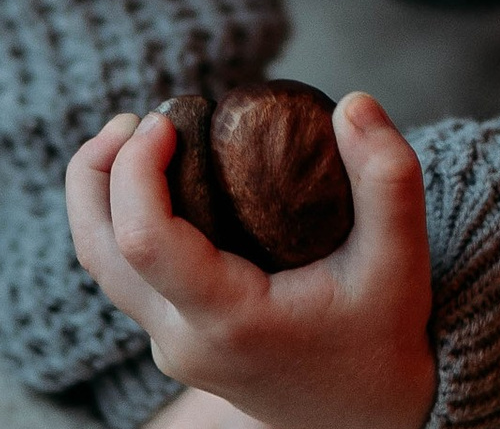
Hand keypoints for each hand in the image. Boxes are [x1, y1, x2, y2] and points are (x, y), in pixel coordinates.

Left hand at [69, 95, 435, 428]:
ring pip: (103, 264)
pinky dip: (125, 215)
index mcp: (230, 321)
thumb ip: (387, 177)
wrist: (367, 417)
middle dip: (96, 173)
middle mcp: (185, 340)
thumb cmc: (383, 335)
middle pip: (100, 252)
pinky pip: (126, 272)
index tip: (168, 116)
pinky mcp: (176, 337)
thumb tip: (353, 102)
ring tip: (135, 132)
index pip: (145, 242)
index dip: (137, 169)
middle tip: (132, 117)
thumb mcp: (403, 260)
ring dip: (101, 193)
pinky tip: (163, 172)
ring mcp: (174, 344)